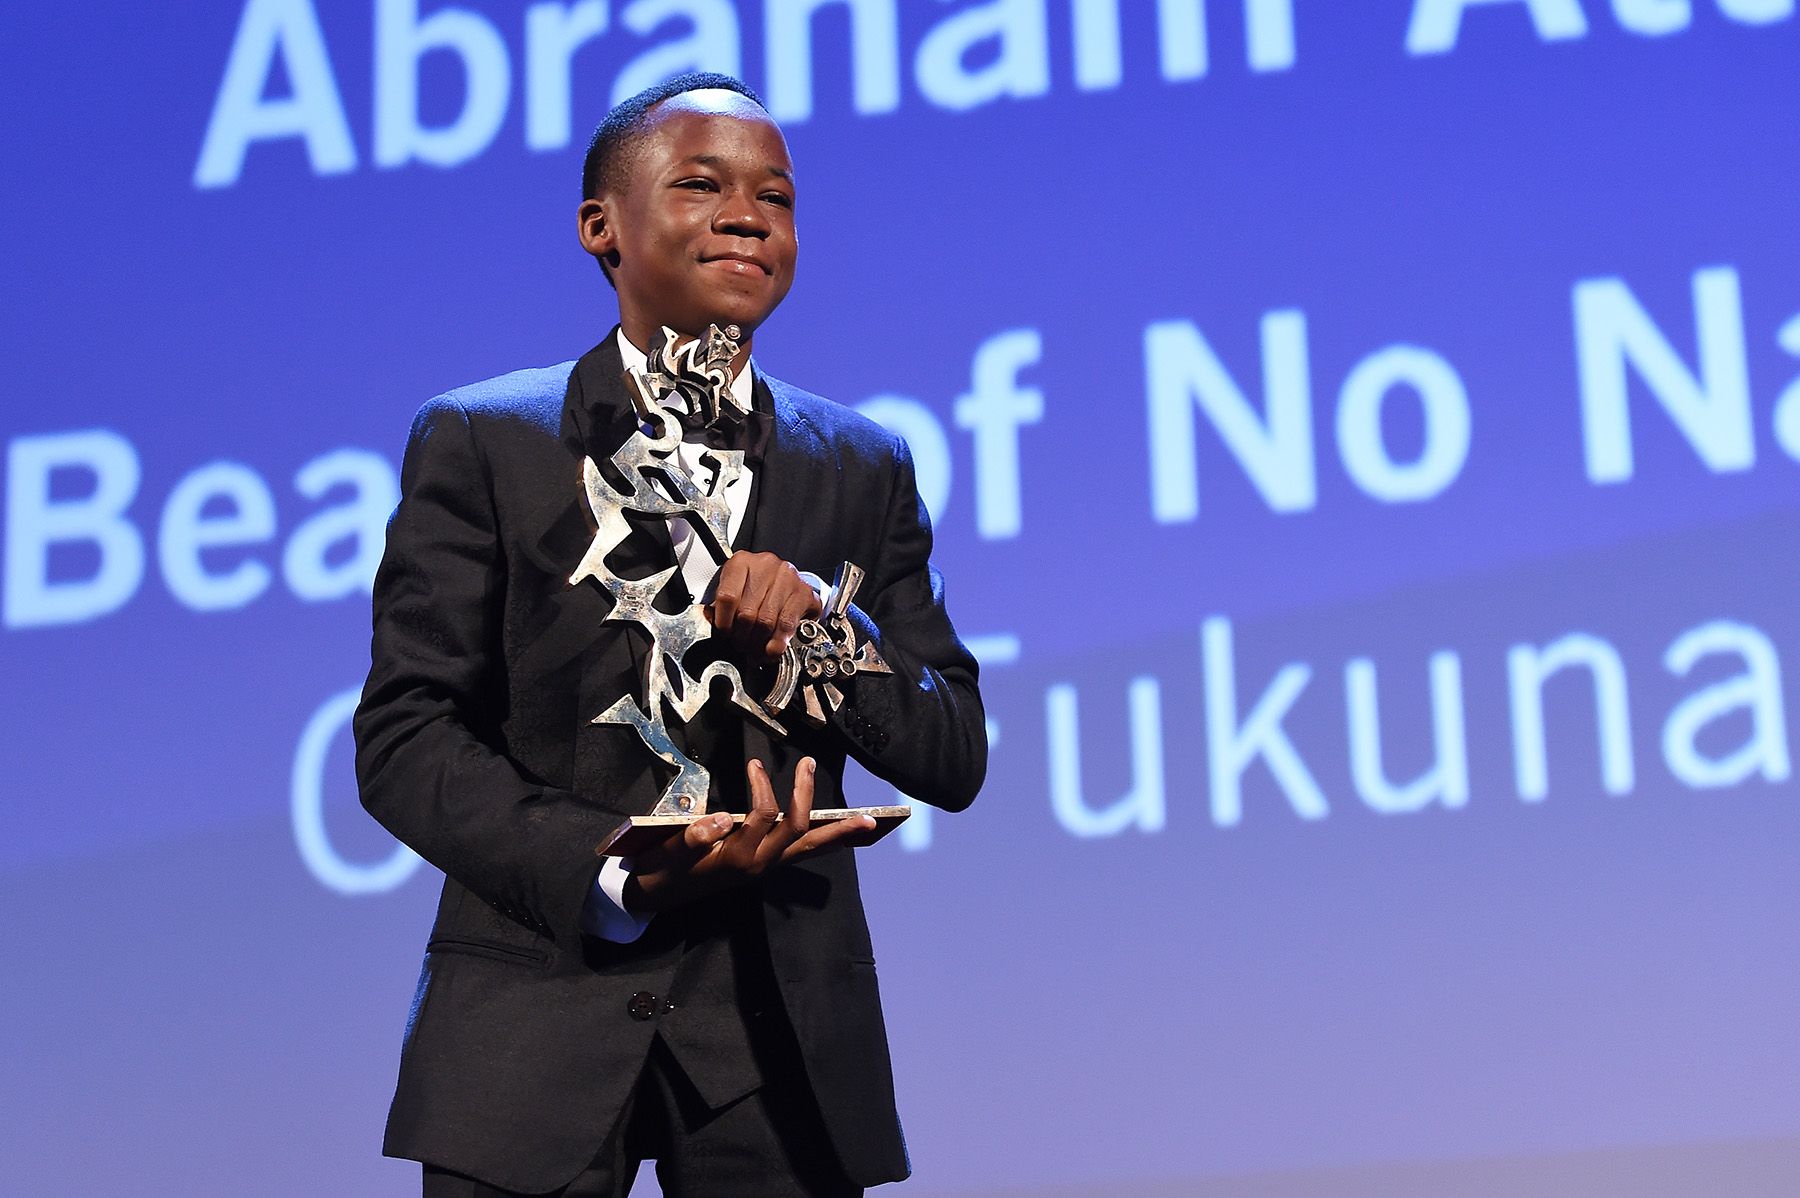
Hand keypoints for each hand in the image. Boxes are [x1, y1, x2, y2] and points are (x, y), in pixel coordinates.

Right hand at [621, 758, 874, 913]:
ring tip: (869, 822)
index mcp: (737, 858)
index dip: (762, 787)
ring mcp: (766, 868)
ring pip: (810, 848)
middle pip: (799, 831)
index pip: (764, 816)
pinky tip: (841, 836)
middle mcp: (759, 865)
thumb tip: (724, 817)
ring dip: (839, 832)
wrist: (655, 897)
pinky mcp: (766, 867)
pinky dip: (826, 842)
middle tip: (810, 766)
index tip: (754, 763)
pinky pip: (804, 854)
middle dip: (809, 798)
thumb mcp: (667, 853)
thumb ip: (693, 838)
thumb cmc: (660, 870)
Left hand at [706, 551, 821, 660]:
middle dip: (742, 637)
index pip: (727, 597)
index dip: (724, 622)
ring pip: (767, 621)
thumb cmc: (756, 587)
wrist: (786, 582)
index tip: (726, 634)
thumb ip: (722, 607)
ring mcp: (787, 577)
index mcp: (741, 562)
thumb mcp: (734, 591)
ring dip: (759, 642)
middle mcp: (766, 565)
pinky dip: (778, 641)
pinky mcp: (804, 592)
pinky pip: (787, 624)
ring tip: (755, 649)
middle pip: (747, 612)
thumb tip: (717, 627)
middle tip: (741, 646)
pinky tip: (772, 648)